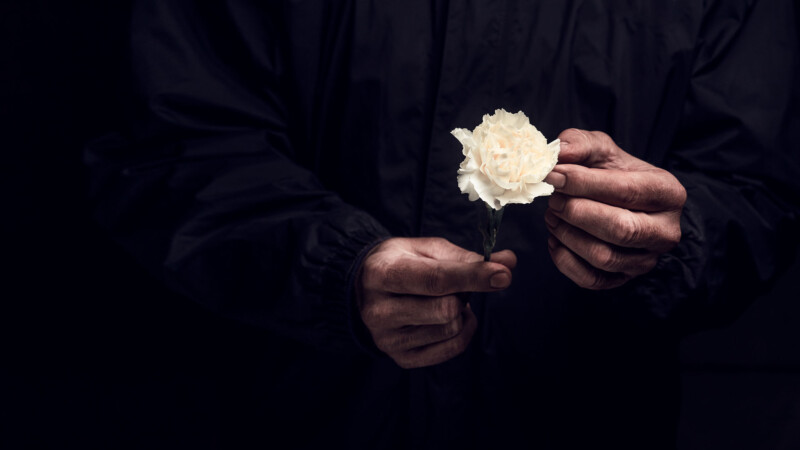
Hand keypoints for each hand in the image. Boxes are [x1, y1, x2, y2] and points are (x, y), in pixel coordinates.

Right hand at [356, 237, 515, 368]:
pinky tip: (450, 318)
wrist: (366, 287)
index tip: (502, 274)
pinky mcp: (401, 358)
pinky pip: (451, 349)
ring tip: (445, 299)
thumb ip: (466, 257)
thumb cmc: (401, 262)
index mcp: (381, 274)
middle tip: (454, 284)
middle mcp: (378, 311)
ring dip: (461, 312)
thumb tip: (507, 263)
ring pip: (450, 329)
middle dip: (462, 294)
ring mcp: (388, 339)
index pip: (435, 280)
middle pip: (446, 310)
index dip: (472, 277)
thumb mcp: (427, 249)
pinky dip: (462, 331)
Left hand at [543, 129, 685, 289]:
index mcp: (668, 193)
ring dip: (568, 234)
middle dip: (577, 212)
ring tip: (552, 214)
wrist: (621, 203)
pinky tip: (556, 238)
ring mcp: (646, 260)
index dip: (585, 183)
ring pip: (604, 257)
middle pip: (620, 229)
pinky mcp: (623, 279)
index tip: (554, 175)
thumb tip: (560, 153)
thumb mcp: (602, 151)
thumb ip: (581, 144)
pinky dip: (565, 259)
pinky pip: (591, 279)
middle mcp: (665, 231)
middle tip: (553, 198)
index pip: (627, 191)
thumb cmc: (612, 175)